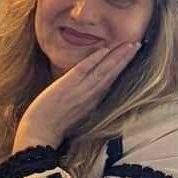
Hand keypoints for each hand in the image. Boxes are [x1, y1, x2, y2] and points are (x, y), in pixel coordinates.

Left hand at [13, 40, 137, 151]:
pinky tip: (104, 50)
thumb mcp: (77, 114)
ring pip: (103, 70)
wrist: (40, 132)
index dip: (122, 68)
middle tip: (137, 45)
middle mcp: (91, 95)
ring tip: (129, 45)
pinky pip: (84, 70)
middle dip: (126, 59)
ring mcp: (80, 90)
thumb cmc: (54, 124)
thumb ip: (86, 102)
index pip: (111, 81)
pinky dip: (94, 59)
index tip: (132, 56)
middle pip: (112, 74)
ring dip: (117, 57)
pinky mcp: (67, 86)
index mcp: (94, 102)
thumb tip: (91, 94)